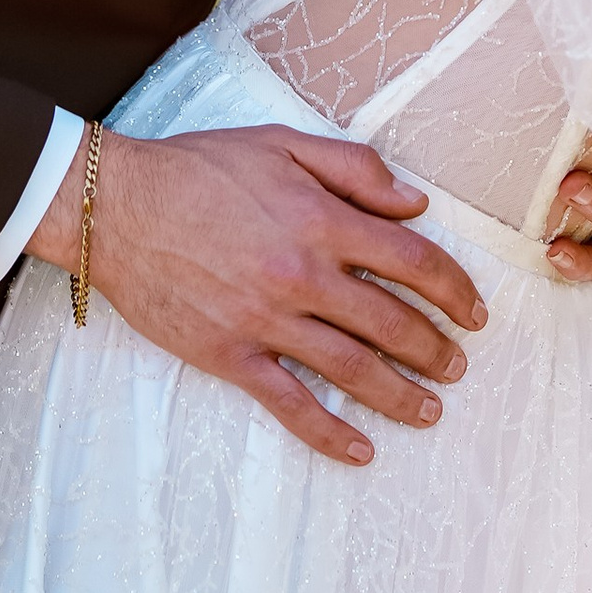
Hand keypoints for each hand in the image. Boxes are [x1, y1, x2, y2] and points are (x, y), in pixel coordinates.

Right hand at [37, 124, 483, 464]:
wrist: (115, 206)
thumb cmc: (198, 168)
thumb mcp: (282, 143)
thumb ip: (355, 169)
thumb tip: (415, 204)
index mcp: (322, 220)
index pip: (413, 261)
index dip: (454, 290)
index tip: (475, 311)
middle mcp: (303, 274)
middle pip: (392, 323)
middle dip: (435, 349)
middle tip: (458, 366)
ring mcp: (266, 320)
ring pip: (352, 368)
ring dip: (399, 394)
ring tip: (430, 410)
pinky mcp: (229, 354)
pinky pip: (289, 403)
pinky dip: (328, 431)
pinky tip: (360, 450)